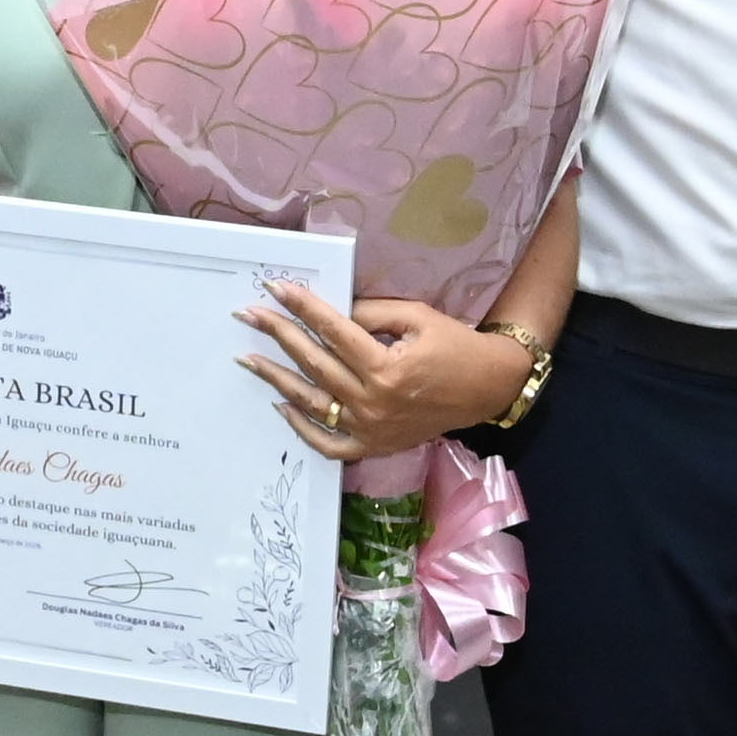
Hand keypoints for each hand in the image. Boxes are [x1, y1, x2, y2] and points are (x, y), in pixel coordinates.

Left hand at [236, 282, 532, 461]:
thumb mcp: (418, 317)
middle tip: (249, 315)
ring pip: (311, 403)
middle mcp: (373, 401)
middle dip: (278, 335)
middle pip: (314, 363)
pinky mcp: (373, 446)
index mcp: (385, 367)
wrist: (487, 388)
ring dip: (277, 378)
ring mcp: (370, 429)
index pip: (332, 330)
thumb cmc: (455, 346)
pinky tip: (282, 405)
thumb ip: (371, 314)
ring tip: (248, 359)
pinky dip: (301, 427)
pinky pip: (328, 444)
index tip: (274, 289)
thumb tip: (331, 311)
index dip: (302, 307)